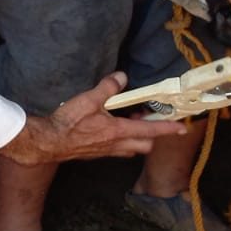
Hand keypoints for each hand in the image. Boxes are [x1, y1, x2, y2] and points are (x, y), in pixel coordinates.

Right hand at [0, 72, 184, 165]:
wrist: (49, 143)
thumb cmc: (68, 123)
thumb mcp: (88, 99)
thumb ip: (108, 88)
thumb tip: (122, 77)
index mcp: (118, 132)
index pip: (150, 131)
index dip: (168, 128)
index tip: (182, 128)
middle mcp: (116, 145)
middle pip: (145, 145)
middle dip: (151, 135)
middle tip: (147, 119)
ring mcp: (107, 152)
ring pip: (131, 149)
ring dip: (136, 138)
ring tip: (128, 122)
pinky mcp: (97, 154)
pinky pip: (118, 150)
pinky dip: (122, 141)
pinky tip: (110, 129)